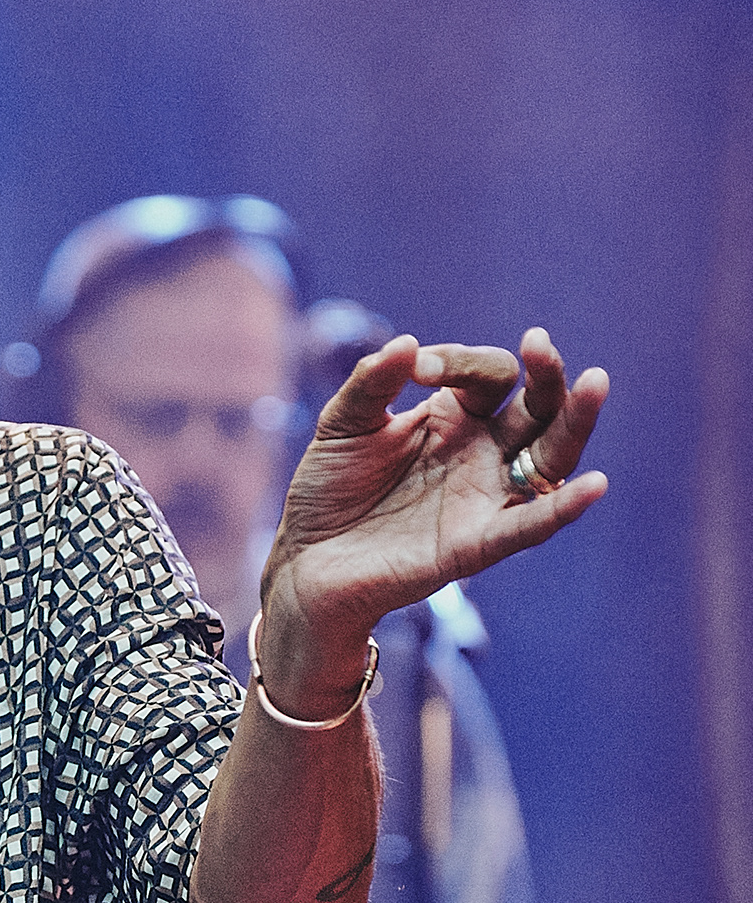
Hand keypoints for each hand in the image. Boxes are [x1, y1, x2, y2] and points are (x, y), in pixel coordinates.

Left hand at [256, 327, 607, 708]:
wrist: (306, 561)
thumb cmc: (328, 490)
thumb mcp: (343, 424)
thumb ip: (372, 382)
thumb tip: (406, 342)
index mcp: (455, 418)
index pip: (488, 375)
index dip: (458, 362)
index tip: (416, 367)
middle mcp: (482, 454)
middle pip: (539, 409)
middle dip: (546, 375)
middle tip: (539, 343)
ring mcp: (484, 498)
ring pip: (551, 458)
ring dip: (576, 423)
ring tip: (595, 383)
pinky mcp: (475, 544)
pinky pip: (529, 526)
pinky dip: (563, 509)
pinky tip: (595, 486)